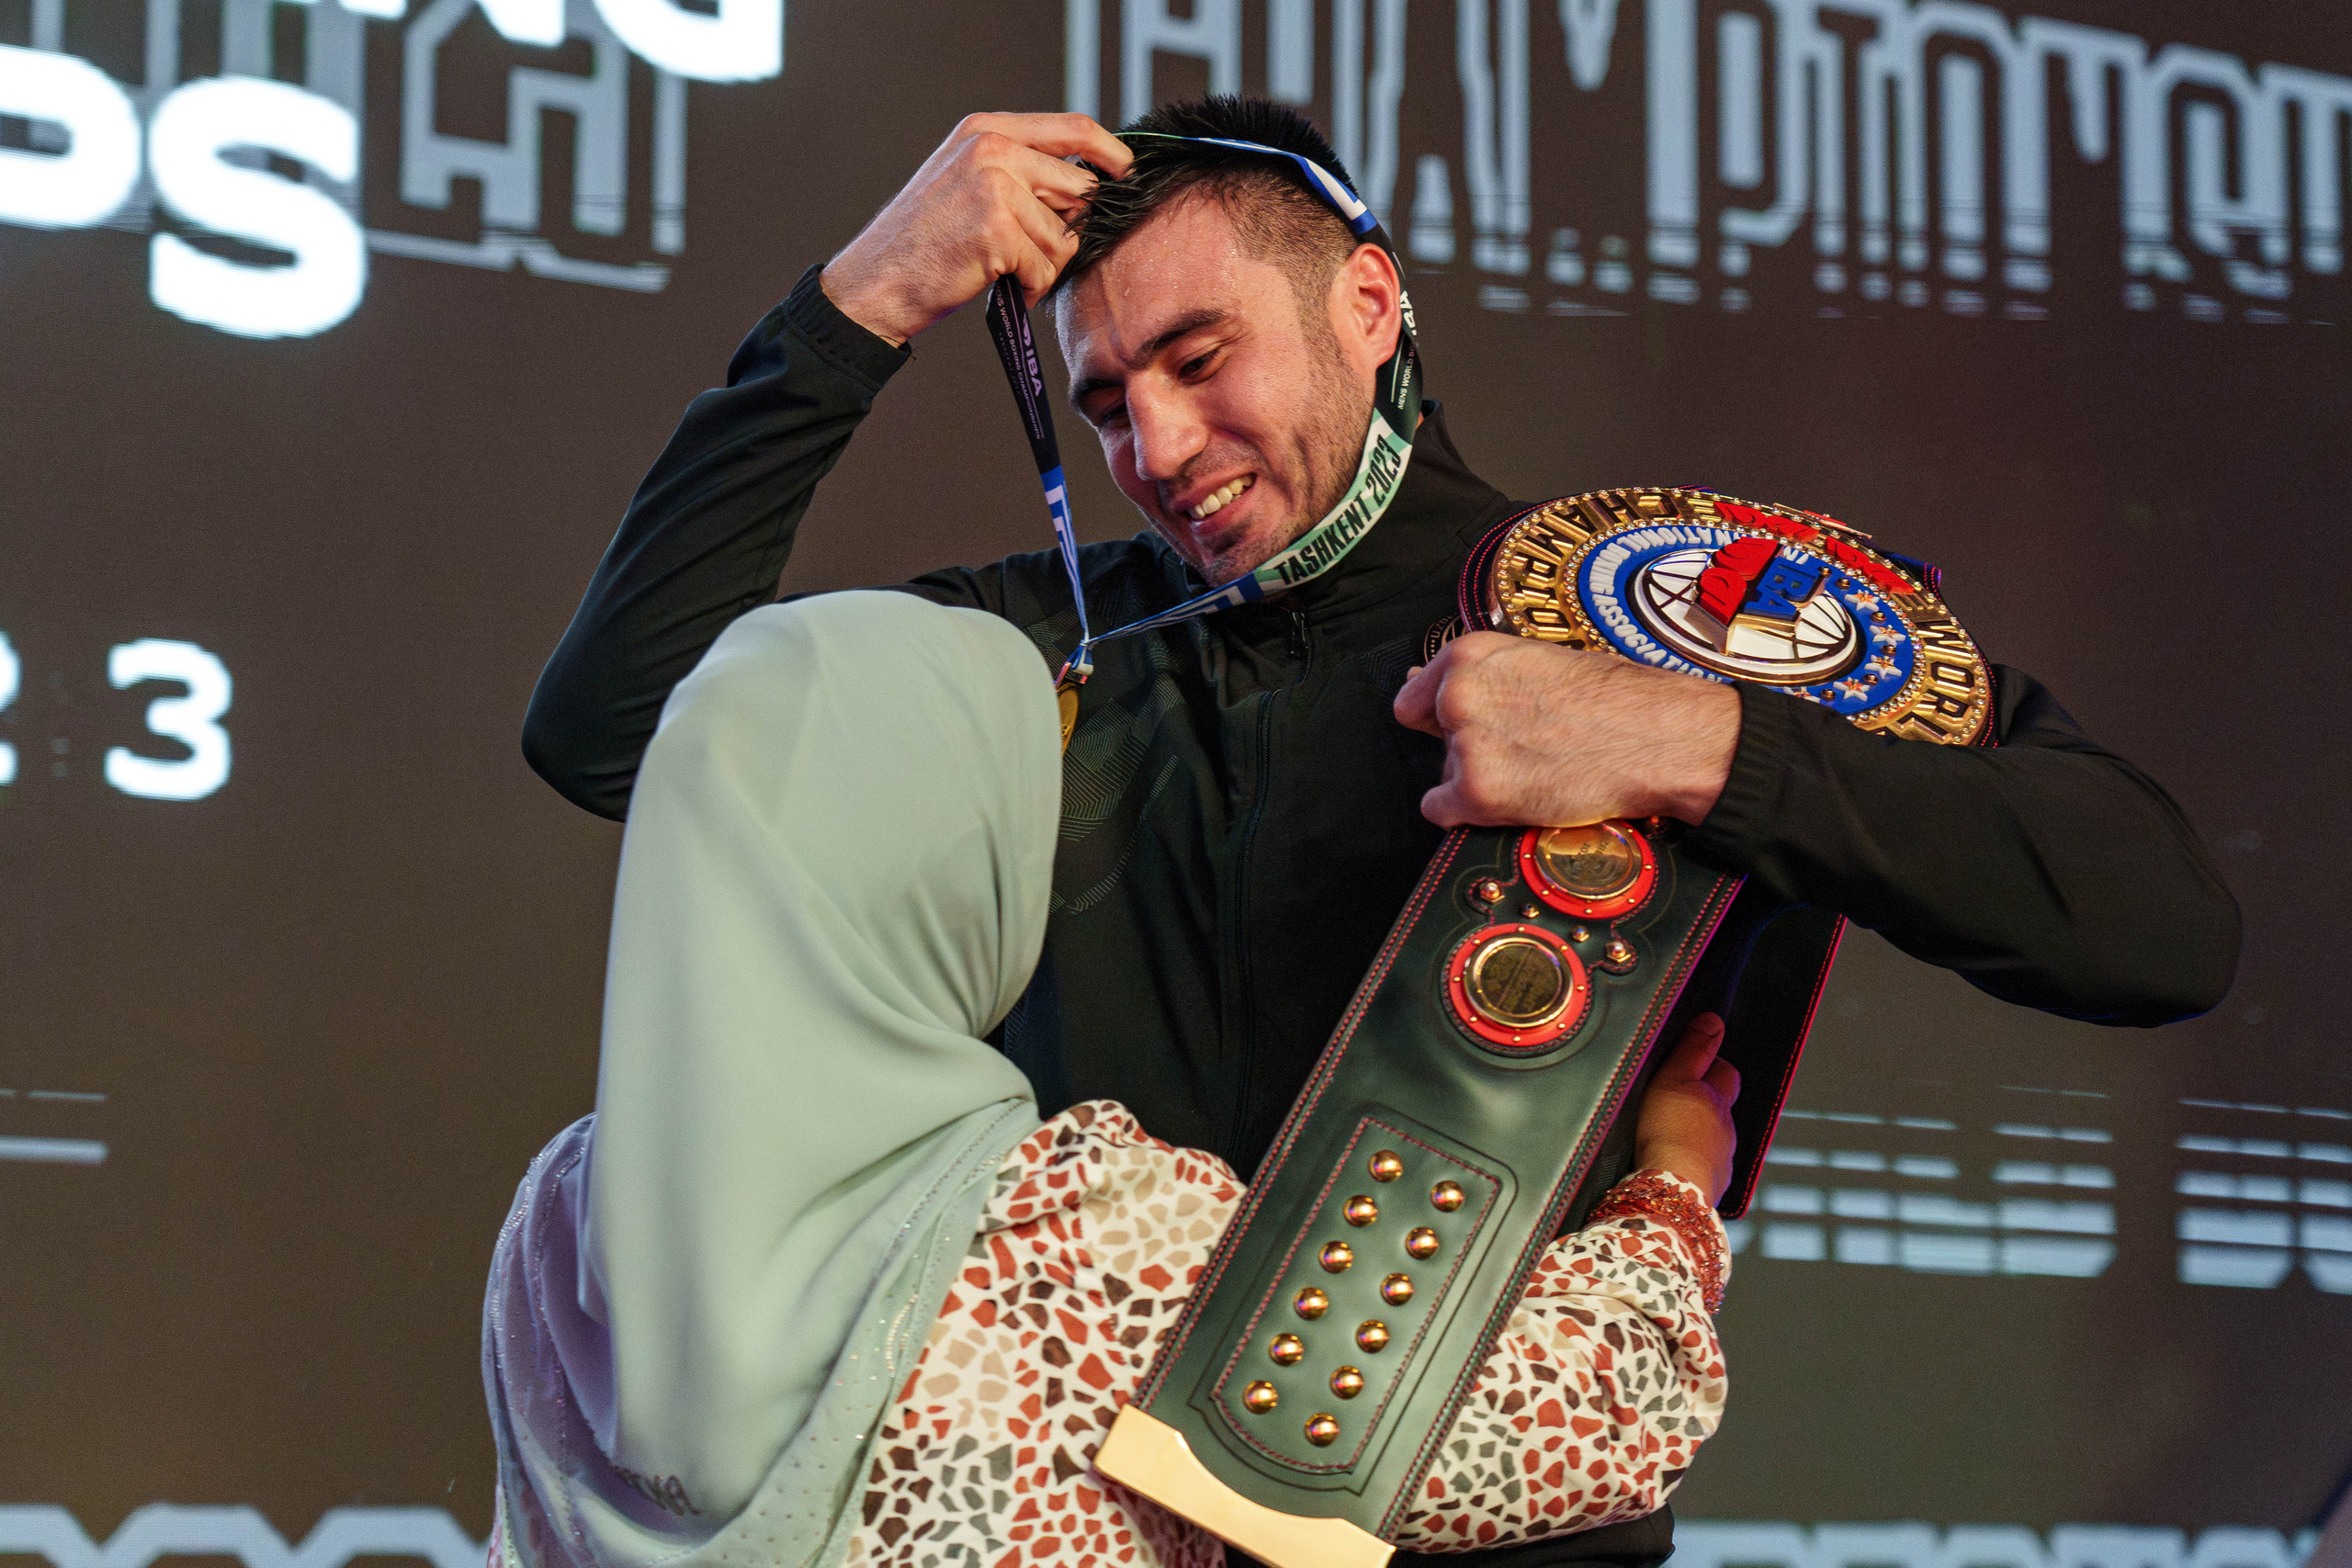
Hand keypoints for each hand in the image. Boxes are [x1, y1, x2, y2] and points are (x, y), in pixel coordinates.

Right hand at [820, 113, 1132, 345]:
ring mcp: (995, 187)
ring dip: (1045, 266)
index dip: (1110, 152)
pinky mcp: (998, 231)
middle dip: (1067, 231)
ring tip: (1006, 270)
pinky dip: (1030, 288)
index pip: (1072, 128)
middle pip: (1078, 189)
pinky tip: (1000, 284)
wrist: (876, 281)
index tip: (1126, 173)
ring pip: (1066, 236)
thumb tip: (1086, 181)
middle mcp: (991, 149)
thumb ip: (1019, 168)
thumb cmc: (925, 241)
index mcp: (986, 130)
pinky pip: (1046, 268)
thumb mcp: (967, 180)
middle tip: (1030, 252)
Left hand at [1392, 633, 1740, 828]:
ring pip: (1446, 774)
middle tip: (1523, 748)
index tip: (1474, 726)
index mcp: (1469, 654)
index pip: (1414, 698)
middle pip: (1433, 738)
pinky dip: (1473, 814)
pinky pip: (1443, 811)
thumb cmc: (1615, 697)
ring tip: (1539, 768)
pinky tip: (1519, 798)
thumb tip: (1412, 684)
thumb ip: (1481, 675)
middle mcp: (1458, 695)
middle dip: (1466, 747)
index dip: (1443, 717)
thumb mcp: (1539, 660)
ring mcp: (1466, 745)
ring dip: (1480, 779)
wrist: (1661, 737)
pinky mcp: (1478, 793)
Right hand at [1634, 1013, 1739, 1204]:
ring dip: (1701, 1131)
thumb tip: (1714, 1021)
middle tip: (1684, 1095)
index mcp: (1717, 1099)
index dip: (1712, 1064)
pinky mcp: (1712, 1183)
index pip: (1725, 1071)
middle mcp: (1726, 1127)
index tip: (1695, 1062)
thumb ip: (1693, 1050)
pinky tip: (1679, 1161)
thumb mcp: (1674, 1079)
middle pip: (1723, 1105)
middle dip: (1709, 1098)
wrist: (1673, 1189)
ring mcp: (1722, 1157)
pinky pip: (1709, 1164)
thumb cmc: (1669, 1132)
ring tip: (1676, 1130)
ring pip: (1717, 1136)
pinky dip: (1697, 1158)